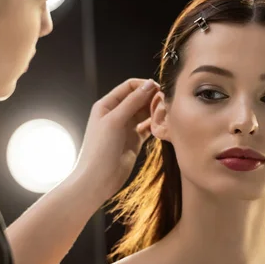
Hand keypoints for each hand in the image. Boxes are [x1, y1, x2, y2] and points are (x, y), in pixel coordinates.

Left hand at [72, 78, 158, 202]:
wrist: (97, 180)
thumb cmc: (100, 150)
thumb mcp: (115, 121)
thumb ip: (133, 102)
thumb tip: (150, 84)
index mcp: (107, 105)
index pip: (129, 87)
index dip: (144, 86)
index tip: (160, 89)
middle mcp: (116, 114)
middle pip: (139, 99)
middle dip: (152, 99)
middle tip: (166, 103)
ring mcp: (126, 128)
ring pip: (145, 113)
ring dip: (155, 112)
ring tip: (167, 114)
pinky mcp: (134, 141)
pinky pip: (148, 128)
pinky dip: (156, 125)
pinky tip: (164, 125)